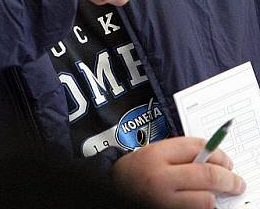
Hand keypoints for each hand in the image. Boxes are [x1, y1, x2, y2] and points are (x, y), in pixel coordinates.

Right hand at [112, 137, 244, 208]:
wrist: (113, 188)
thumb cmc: (134, 171)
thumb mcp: (152, 153)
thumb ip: (179, 154)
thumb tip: (213, 158)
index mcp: (155, 154)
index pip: (196, 147)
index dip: (218, 153)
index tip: (226, 160)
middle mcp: (160, 177)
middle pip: (207, 174)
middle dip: (229, 179)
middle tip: (237, 182)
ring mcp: (164, 199)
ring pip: (205, 199)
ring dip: (214, 196)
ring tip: (211, 194)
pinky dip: (203, 206)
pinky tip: (199, 201)